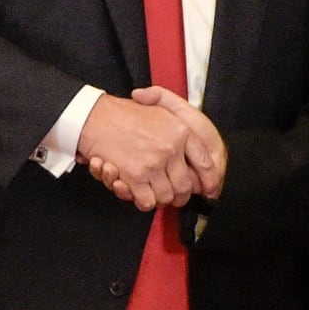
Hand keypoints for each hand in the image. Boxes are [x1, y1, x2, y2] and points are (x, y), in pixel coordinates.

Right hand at [77, 93, 219, 210]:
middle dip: (180, 196)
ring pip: (166, 197)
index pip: (205, 163)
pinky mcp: (135, 176)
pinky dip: (143, 201)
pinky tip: (139, 192)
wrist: (98, 116)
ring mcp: (153, 163)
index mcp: (182, 131)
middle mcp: (171, 148)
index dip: (210, 180)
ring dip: (160, 199)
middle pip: (185, 186)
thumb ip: (181, 123)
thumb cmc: (128, 113)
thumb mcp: (162, 108)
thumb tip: (199, 150)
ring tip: (153, 191)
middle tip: (173, 196)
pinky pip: (147, 201)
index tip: (210, 190)